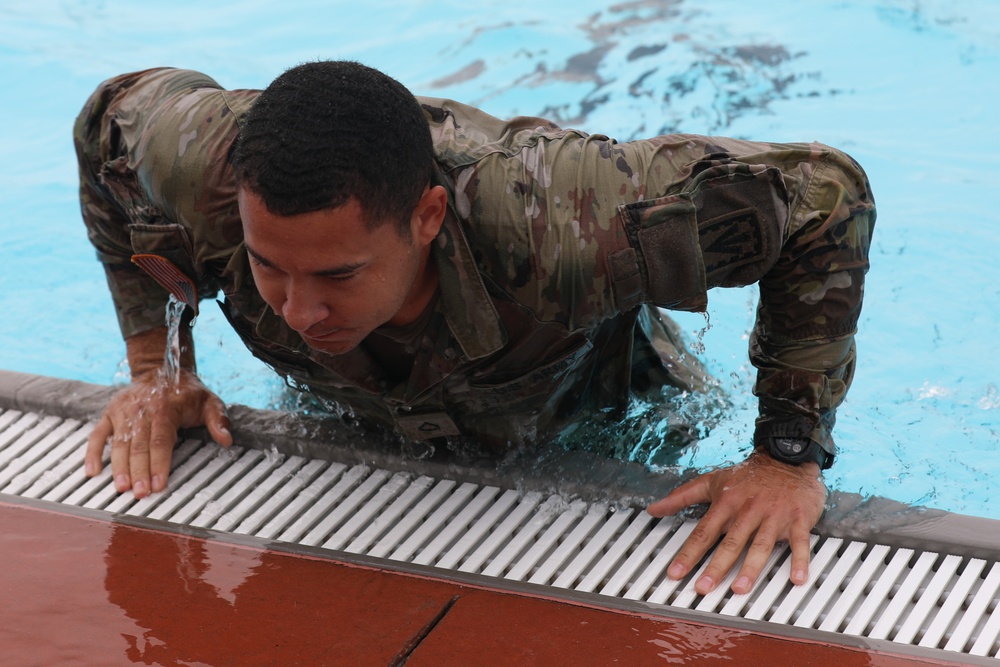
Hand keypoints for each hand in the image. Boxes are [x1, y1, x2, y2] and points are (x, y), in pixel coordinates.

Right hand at [84, 368, 231, 497]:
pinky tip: (93, 472)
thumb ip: (218, 420)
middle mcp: (141, 409)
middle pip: (139, 445)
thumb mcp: (209, 401)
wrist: (160, 371)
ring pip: (119, 443)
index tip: (158, 484)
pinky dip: (92, 453)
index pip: (161, 440)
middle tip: (140, 494)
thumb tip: (227, 439)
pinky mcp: (109, 413)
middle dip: (139, 471)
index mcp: (165, 407)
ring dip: (119, 467)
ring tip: (121, 487)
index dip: (159, 463)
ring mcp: (123, 411)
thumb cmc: (187, 393)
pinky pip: (97, 435)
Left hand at [646, 450, 826, 594]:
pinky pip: (800, 542)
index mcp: (726, 503)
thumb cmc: (747, 475)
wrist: (785, 457)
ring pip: (760, 545)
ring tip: (740, 588)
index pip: (703, 532)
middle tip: (703, 587)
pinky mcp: (797, 519)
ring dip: (750, 568)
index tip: (675, 573)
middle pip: (730, 543)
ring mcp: (773, 516)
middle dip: (715, 566)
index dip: (688, 553)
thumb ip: (681, 496)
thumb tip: (654, 508)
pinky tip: (796, 579)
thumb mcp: (712, 480)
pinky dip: (800, 560)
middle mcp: (748, 511)